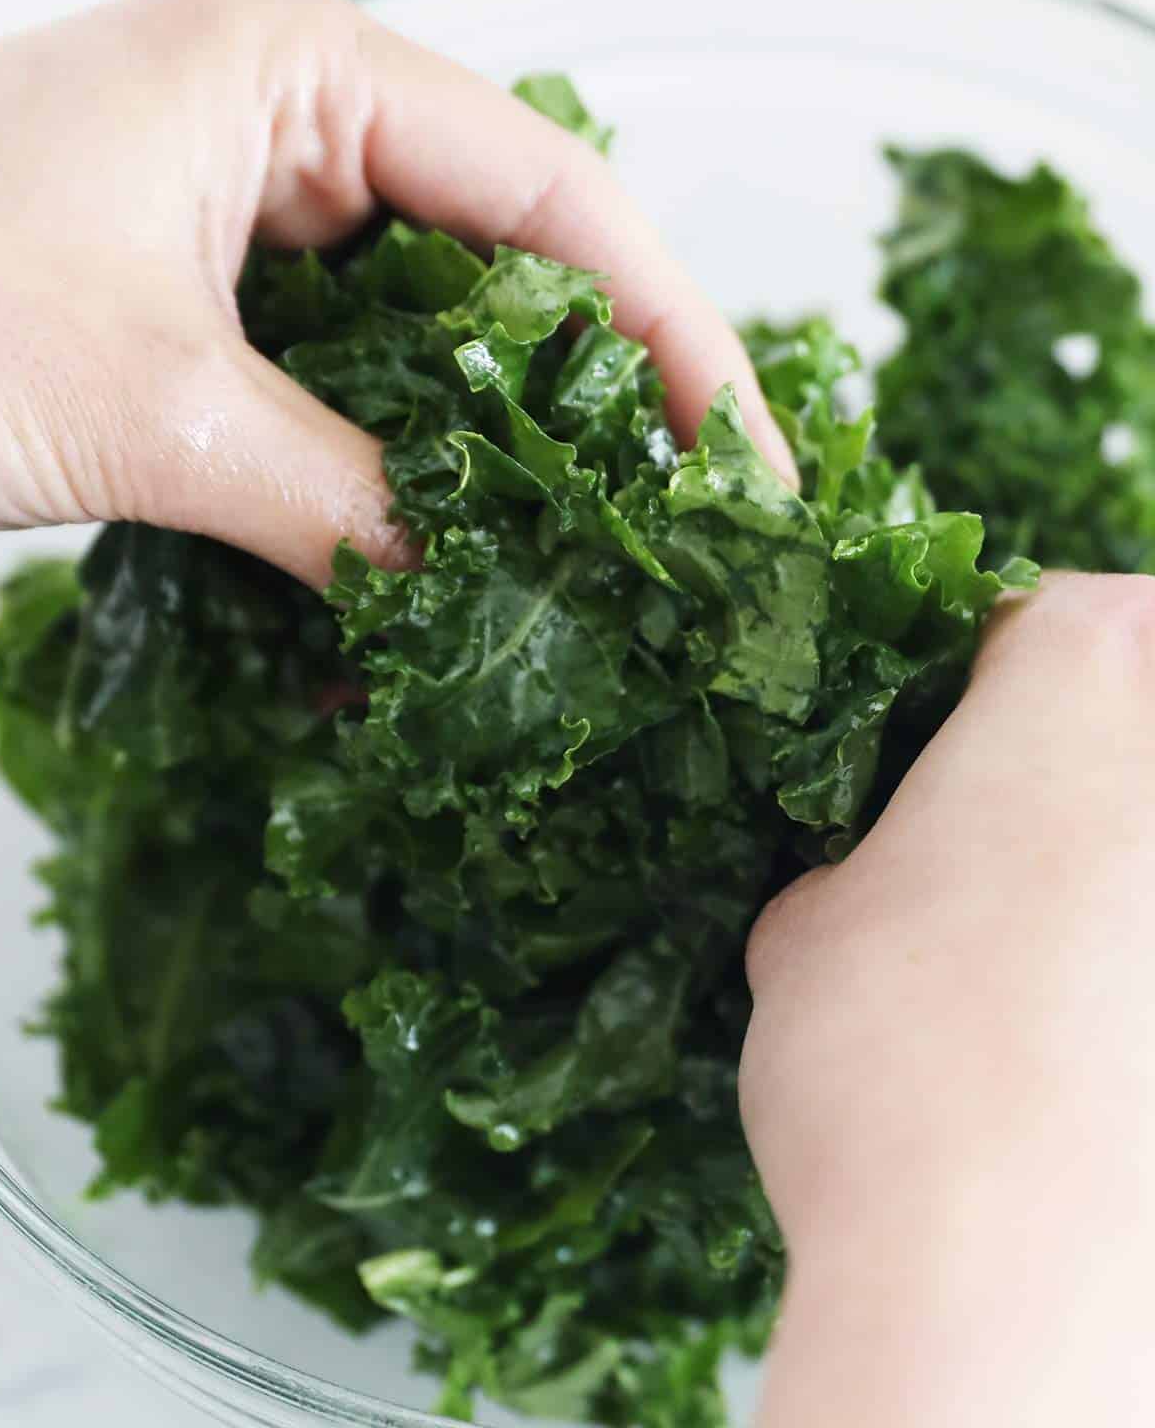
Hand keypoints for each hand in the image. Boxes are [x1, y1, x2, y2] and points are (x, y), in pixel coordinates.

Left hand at [0, 0, 791, 585]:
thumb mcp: (156, 414)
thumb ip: (349, 503)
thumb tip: (479, 596)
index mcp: (289, 59)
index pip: (554, 194)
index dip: (671, 336)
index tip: (741, 466)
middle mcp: (280, 107)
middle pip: (509, 257)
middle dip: (598, 397)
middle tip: (683, 531)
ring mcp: (236, 194)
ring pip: (431, 327)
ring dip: (496, 447)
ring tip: (586, 560)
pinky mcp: (196, 283)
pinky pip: (341, 373)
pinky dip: (389, 470)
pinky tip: (430, 563)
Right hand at [743, 574, 1154, 1426]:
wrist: (1020, 1299)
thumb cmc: (901, 1082)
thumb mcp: (805, 925)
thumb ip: (860, 858)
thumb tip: (881, 887)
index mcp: (1083, 664)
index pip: (1038, 627)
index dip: (976, 715)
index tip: (948, 789)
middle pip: (1141, 711)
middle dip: (1083, 784)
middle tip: (1011, 890)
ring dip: (1122, 883)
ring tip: (1063, 997)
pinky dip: (1141, 989)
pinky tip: (1107, 1063)